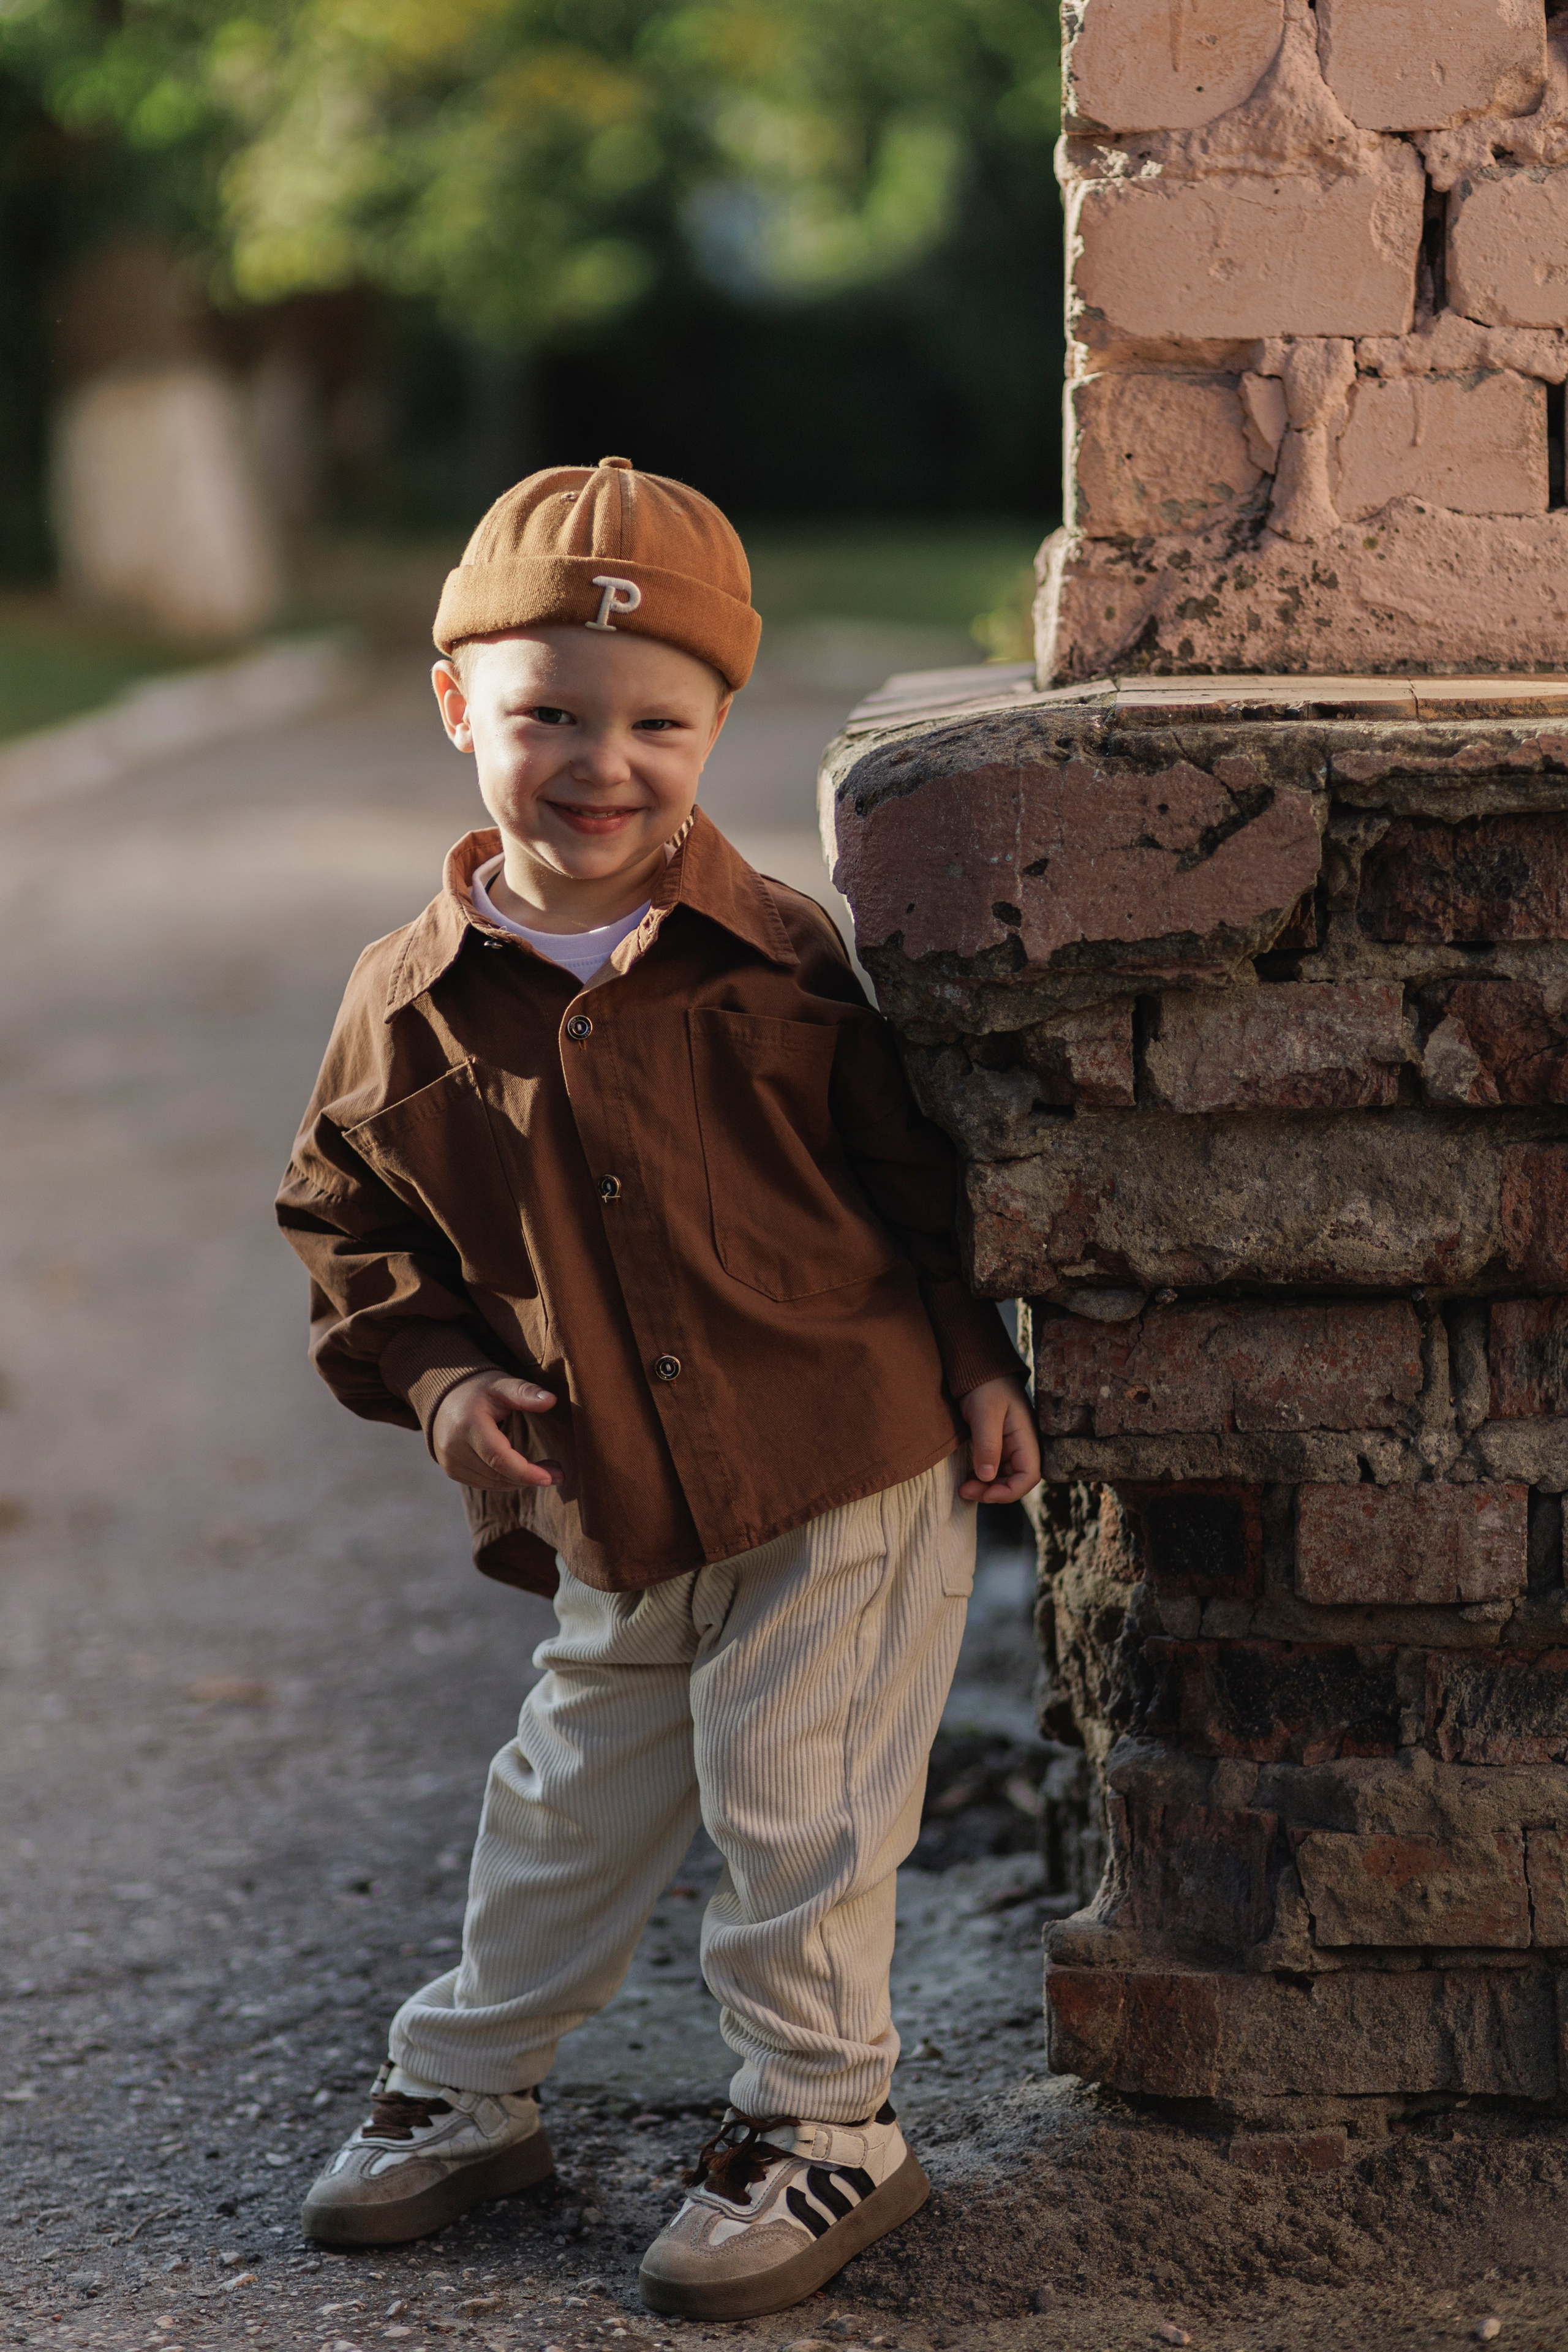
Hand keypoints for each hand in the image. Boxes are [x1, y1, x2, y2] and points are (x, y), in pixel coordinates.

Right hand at [431, 1371, 563, 1491]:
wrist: (444, 1398)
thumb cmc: (478, 1390)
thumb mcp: (502, 1385)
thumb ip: (525, 1393)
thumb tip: (551, 1400)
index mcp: (468, 1425)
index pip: (498, 1457)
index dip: (525, 1471)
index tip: (550, 1477)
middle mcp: (454, 1447)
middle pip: (497, 1474)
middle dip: (529, 1477)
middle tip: (558, 1473)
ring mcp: (450, 1462)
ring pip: (492, 1483)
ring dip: (519, 1481)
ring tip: (545, 1471)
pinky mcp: (451, 1471)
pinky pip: (484, 1483)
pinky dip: (505, 1481)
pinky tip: (520, 1471)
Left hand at [957, 1376, 1040, 1505]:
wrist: (977, 1370)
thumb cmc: (985, 1385)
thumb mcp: (985, 1413)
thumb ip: (987, 1445)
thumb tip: (987, 1477)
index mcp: (1026, 1438)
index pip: (1029, 1476)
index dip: (1009, 1491)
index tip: (985, 1492)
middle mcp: (1021, 1446)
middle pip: (1015, 1481)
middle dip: (992, 1492)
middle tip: (965, 1490)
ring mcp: (1009, 1447)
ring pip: (1003, 1479)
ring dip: (986, 1488)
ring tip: (964, 1486)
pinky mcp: (997, 1446)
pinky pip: (994, 1470)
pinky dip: (981, 1478)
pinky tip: (967, 1477)